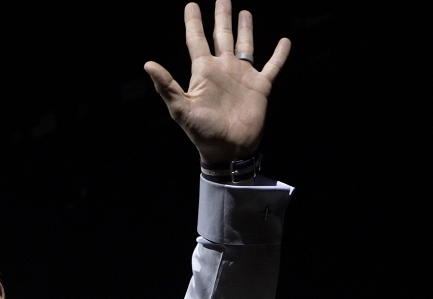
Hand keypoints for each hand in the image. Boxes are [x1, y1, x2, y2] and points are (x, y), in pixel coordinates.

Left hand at [145, 3, 289, 163]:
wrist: (229, 150)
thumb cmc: (202, 132)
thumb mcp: (181, 109)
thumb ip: (166, 86)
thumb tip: (147, 64)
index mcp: (204, 71)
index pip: (196, 40)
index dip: (193, 22)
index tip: (191, 4)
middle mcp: (223, 69)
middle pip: (221, 35)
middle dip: (221, 16)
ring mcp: (242, 76)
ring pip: (244, 44)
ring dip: (245, 28)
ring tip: (245, 11)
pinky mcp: (260, 86)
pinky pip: (272, 66)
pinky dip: (279, 54)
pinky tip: (285, 42)